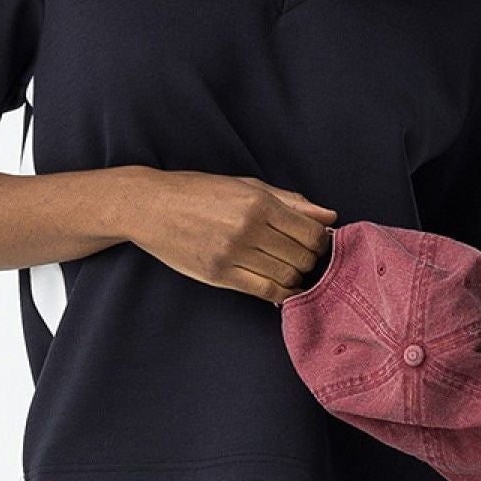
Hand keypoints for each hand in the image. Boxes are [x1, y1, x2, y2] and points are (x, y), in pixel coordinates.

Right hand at [126, 170, 337, 303]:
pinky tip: (282, 289)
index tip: (315, 244)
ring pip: (286, 276)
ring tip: (287, 269)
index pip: (310, 232)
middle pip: (302, 257)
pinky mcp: (219, 274)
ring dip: (294, 277)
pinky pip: (264, 290)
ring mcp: (233, 253)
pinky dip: (280, 294)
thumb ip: (290, 201)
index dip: (321, 242)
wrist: (151, 207)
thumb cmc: (199, 192)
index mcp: (258, 202)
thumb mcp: (246, 186)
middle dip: (309, 260)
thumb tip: (329, 215)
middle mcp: (249, 228)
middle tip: (301, 258)